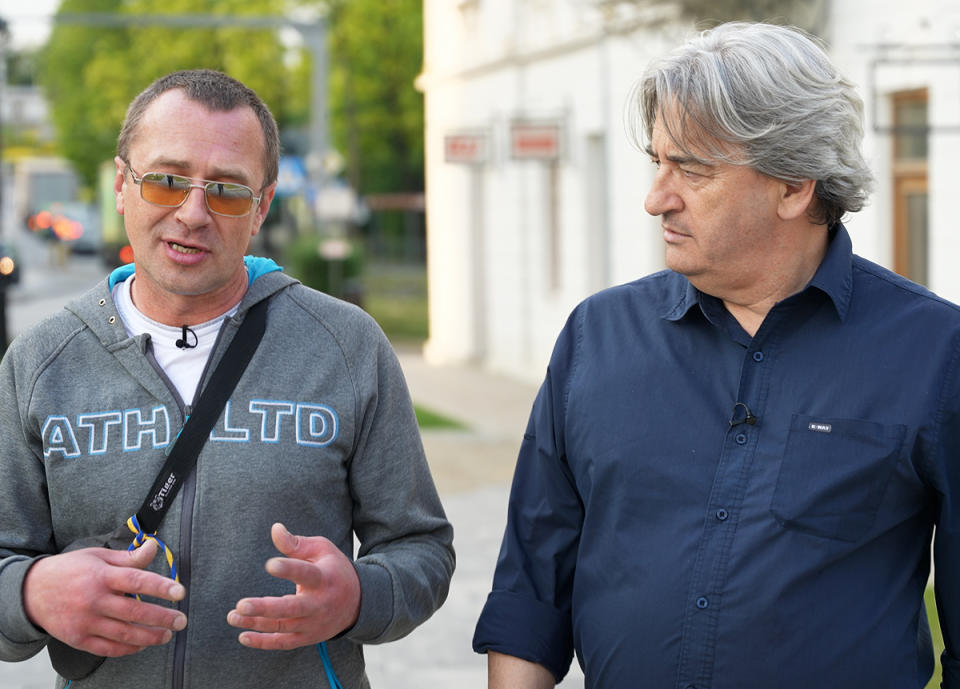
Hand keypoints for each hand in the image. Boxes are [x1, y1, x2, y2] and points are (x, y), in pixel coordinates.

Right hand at [23, 539, 186, 656]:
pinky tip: (142, 644)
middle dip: (162, 617)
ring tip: (167, 635)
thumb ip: (128, 557)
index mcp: (101, 575)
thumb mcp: (98, 556)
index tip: (180, 592)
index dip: (160, 587)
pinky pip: (108, 648)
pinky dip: (128, 648)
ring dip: (149, 637)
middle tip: (182, 620)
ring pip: (123, 633)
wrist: (32, 592)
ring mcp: (85, 621)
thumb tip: (154, 546)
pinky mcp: (78, 638)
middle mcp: (94, 600)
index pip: (136, 580)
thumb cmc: (71, 570)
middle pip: (134, 611)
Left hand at [227, 522, 360, 649]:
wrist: (358, 602)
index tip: (269, 564)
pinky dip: (263, 642)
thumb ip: (296, 543)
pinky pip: (283, 643)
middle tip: (242, 604)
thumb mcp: (322, 549)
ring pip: (283, 626)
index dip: (288, 570)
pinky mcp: (307, 638)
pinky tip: (243, 636)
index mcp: (324, 578)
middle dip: (266, 608)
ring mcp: (313, 624)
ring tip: (233, 615)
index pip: (306, 574)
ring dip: (256, 623)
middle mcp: (319, 604)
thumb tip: (274, 529)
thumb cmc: (333, 569)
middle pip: (291, 609)